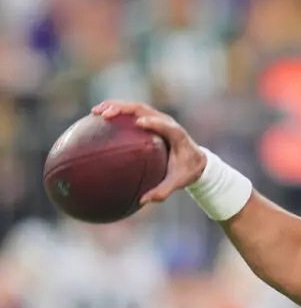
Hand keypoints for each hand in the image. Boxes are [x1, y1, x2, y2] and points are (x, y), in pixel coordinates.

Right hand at [91, 101, 206, 204]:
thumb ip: (163, 191)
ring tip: (96, 112)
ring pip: (136, 108)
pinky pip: (132, 114)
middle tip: (106, 114)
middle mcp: (167, 122)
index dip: (154, 123)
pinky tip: (97, 118)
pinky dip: (116, 112)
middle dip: (125, 109)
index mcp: (177, 135)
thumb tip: (143, 201)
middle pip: (145, 110)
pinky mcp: (151, 120)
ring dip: (116, 106)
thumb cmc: (186, 171)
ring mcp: (158, 119)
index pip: (166, 126)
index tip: (139, 124)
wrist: (196, 160)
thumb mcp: (178, 182)